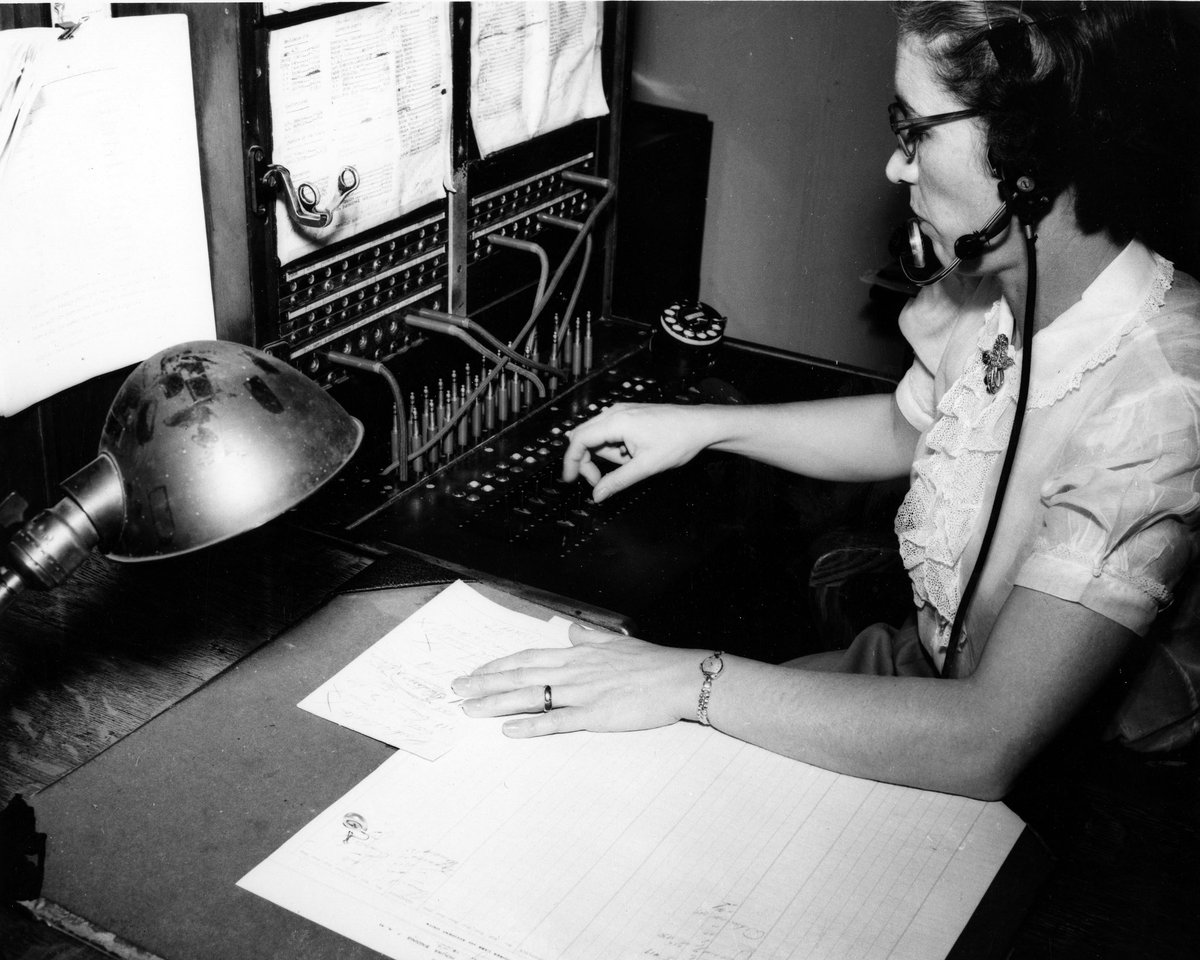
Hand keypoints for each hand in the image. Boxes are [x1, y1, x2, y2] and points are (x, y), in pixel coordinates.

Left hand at [451, 624, 700, 737]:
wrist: (679, 678)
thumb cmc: (653, 663)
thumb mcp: (618, 643)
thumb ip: (592, 639)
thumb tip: (574, 632)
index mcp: (578, 655)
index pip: (528, 658)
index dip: (499, 666)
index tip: (475, 672)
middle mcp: (573, 671)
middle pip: (520, 675)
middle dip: (484, 683)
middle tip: (456, 691)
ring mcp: (582, 693)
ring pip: (531, 696)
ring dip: (497, 703)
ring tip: (470, 710)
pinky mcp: (595, 715)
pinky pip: (557, 721)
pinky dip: (531, 726)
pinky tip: (509, 731)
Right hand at [562, 403, 715, 501]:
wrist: (701, 426)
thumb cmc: (679, 441)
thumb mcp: (646, 467)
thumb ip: (618, 481)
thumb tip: (597, 495)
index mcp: (616, 421)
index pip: (579, 441)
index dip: (572, 462)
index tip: (571, 480)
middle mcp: (615, 412)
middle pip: (583, 437)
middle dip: (587, 461)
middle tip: (599, 481)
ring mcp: (622, 411)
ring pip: (597, 437)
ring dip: (607, 456)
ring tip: (632, 461)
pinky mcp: (629, 415)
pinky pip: (610, 432)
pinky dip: (615, 448)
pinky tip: (635, 454)